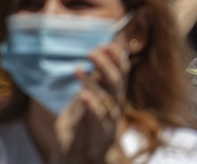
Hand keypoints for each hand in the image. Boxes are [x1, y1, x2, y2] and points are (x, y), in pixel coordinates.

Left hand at [52, 43, 129, 163]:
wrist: (80, 163)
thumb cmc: (81, 133)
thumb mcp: (84, 104)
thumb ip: (91, 85)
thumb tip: (95, 60)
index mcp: (113, 97)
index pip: (120, 72)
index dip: (116, 57)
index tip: (106, 43)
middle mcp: (115, 106)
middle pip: (116, 80)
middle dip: (106, 64)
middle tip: (91, 51)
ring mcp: (109, 121)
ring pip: (108, 96)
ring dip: (93, 81)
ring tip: (77, 69)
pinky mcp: (99, 135)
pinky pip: (98, 118)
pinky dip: (92, 105)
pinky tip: (83, 94)